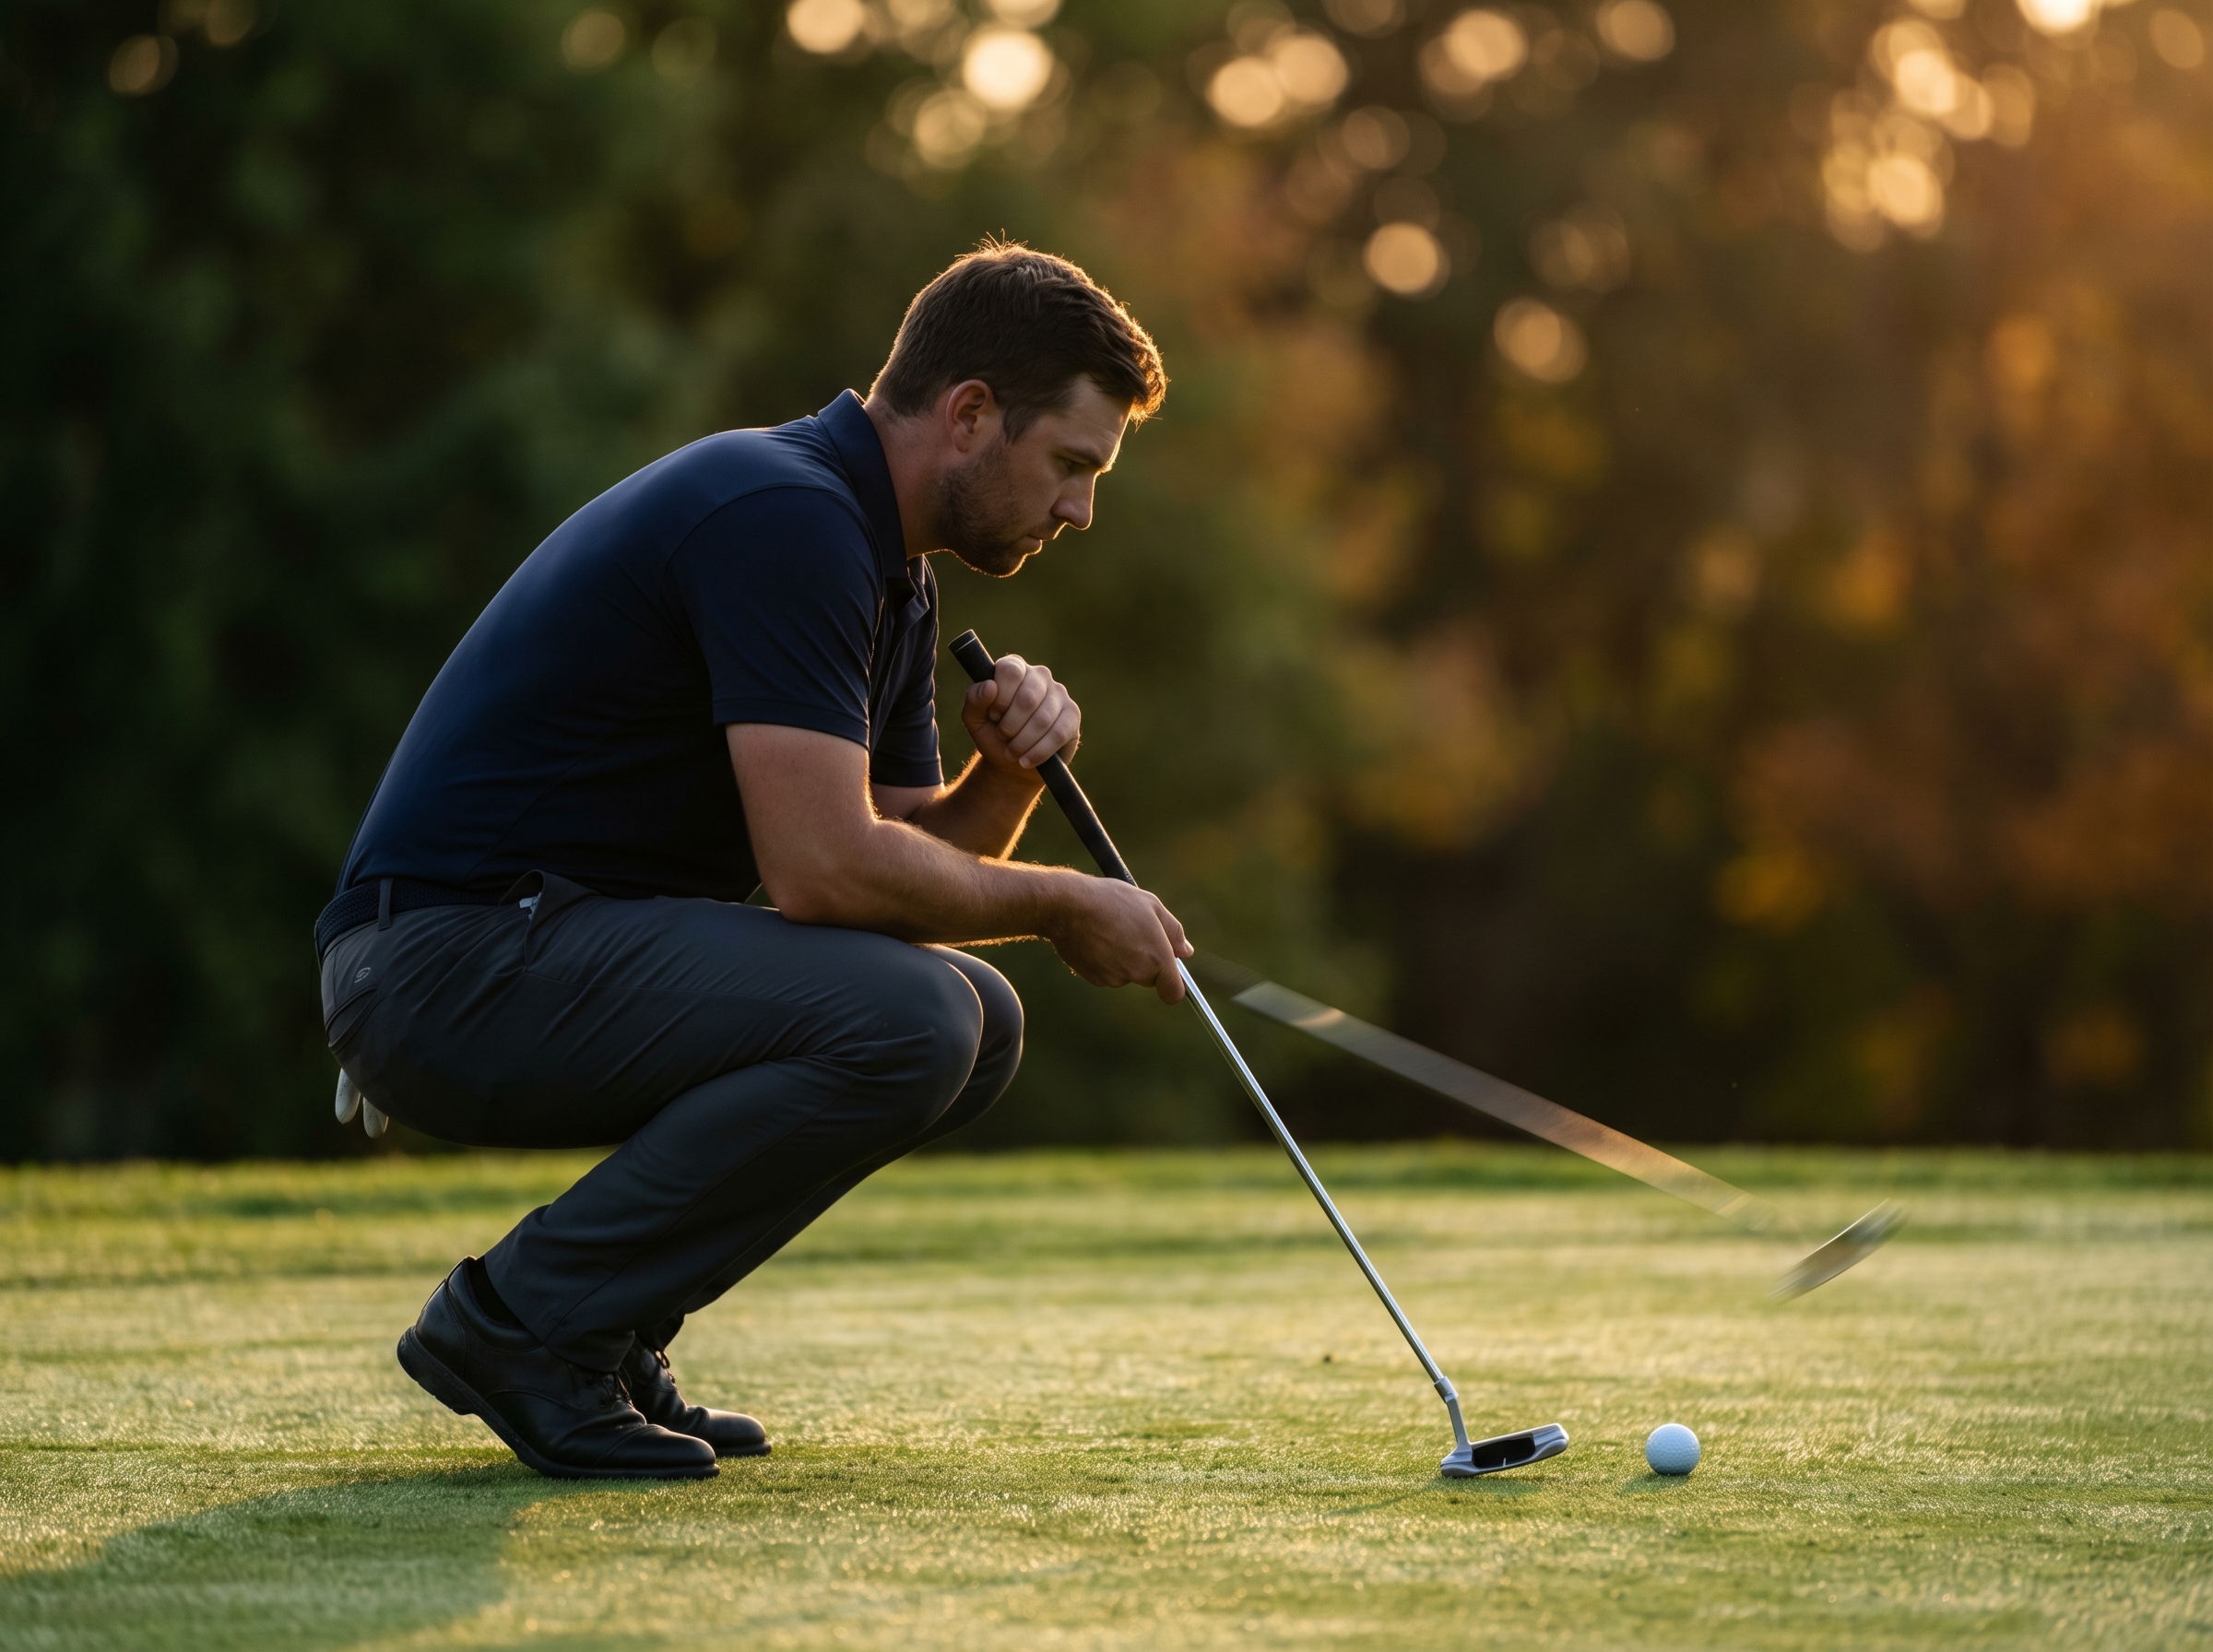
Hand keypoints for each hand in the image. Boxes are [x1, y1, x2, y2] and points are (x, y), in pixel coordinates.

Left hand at [962, 653, 1079, 776]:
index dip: (1000, 698)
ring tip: (1012, 752)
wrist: (1012, 763)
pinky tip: (1027, 761)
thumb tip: (990, 686)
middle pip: (1028, 698)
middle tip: (1003, 736)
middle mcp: (1039, 675)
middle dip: (1011, 725)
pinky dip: (1038, 752)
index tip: (993, 715)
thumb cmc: (993, 735)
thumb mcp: (975, 720)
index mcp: (1014, 668)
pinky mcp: (1072, 715)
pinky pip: (1058, 734)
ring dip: (1022, 742)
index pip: (1011, 671)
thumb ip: (974, 700)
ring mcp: (1059, 693)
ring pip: (1043, 719)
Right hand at [1044, 877, 1193, 1004]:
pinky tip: (1095, 937)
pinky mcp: (1093, 978)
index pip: (1174, 992)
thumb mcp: (1151, 905)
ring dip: (1123, 958)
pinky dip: (1104, 960)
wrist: (1068, 905)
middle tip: (1133, 932)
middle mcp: (1137, 973)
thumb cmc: (1112, 900)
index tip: (1169, 971)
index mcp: (1157, 958)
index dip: (1173, 984)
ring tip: (1110, 929)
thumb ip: (1173, 932)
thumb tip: (1186, 952)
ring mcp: (1113, 978)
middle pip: (1149, 978)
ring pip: (1126, 974)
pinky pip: (1106, 972)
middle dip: (1145, 961)